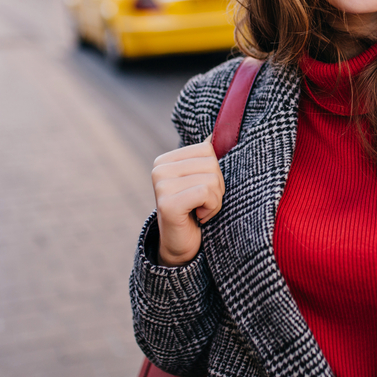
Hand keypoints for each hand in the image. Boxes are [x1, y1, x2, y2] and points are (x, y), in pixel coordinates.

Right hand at [151, 137, 224, 266]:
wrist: (182, 245)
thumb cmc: (196, 210)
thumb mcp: (202, 178)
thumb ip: (206, 156)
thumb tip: (217, 131)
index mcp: (166, 159)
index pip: (208, 149)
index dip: (215, 172)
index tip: (202, 191)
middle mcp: (159, 169)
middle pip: (212, 163)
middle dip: (217, 188)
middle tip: (202, 204)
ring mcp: (161, 185)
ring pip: (211, 179)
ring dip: (215, 201)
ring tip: (200, 210)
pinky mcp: (167, 203)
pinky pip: (206, 193)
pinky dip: (211, 208)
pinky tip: (199, 217)